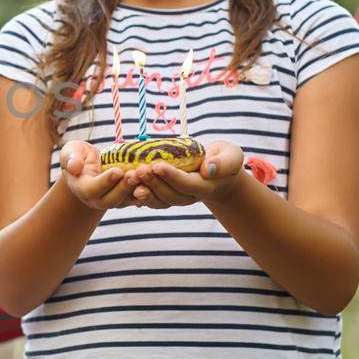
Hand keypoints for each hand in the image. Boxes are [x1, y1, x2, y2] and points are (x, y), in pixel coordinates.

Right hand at [59, 140, 139, 210]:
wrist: (88, 165)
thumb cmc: (78, 156)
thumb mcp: (70, 151)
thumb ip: (70, 158)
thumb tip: (74, 167)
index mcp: (80, 187)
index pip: (91, 189)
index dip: (105, 182)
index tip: (117, 171)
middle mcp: (94, 199)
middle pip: (109, 200)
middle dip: (123, 188)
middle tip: (135, 175)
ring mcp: (110, 200)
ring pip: (123, 201)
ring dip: (134, 190)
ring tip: (144, 176)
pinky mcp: (123, 198)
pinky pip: (133, 199)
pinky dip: (143, 192)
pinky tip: (152, 182)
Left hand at [126, 141, 246, 208]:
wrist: (216, 170)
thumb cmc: (223, 159)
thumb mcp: (231, 156)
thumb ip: (223, 163)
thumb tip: (207, 169)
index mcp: (205, 186)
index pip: (187, 184)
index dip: (172, 177)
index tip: (157, 166)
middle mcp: (190, 197)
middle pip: (170, 195)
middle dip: (154, 183)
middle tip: (139, 170)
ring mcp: (177, 198)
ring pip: (159, 201)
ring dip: (144, 191)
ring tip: (131, 178)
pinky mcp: (167, 196)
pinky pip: (152, 200)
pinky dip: (139, 195)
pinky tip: (128, 186)